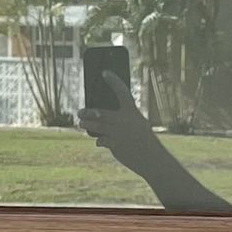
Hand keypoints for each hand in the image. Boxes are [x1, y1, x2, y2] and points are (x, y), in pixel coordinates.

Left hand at [78, 69, 231, 216]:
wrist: (152, 159)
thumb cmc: (143, 140)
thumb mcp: (137, 125)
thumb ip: (121, 119)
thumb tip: (100, 116)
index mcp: (132, 112)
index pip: (122, 92)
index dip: (114, 81)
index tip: (104, 72)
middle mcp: (125, 120)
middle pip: (101, 112)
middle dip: (88, 112)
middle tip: (80, 112)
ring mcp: (119, 132)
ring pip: (97, 125)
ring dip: (86, 124)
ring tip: (81, 123)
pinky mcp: (115, 144)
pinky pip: (101, 140)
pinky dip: (99, 140)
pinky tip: (98, 141)